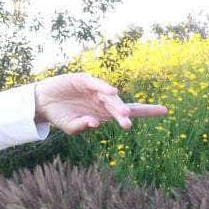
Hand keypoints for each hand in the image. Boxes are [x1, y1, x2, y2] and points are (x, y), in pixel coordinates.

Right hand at [34, 72, 167, 133]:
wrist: (43, 103)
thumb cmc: (59, 116)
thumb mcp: (71, 128)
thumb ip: (83, 127)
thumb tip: (95, 124)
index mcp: (103, 114)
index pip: (128, 112)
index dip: (146, 111)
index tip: (165, 111)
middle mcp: (102, 101)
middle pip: (120, 106)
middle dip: (125, 115)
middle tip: (127, 125)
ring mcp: (94, 89)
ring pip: (110, 97)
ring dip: (116, 105)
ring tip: (122, 114)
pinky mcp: (84, 80)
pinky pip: (96, 84)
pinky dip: (103, 88)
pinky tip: (111, 93)